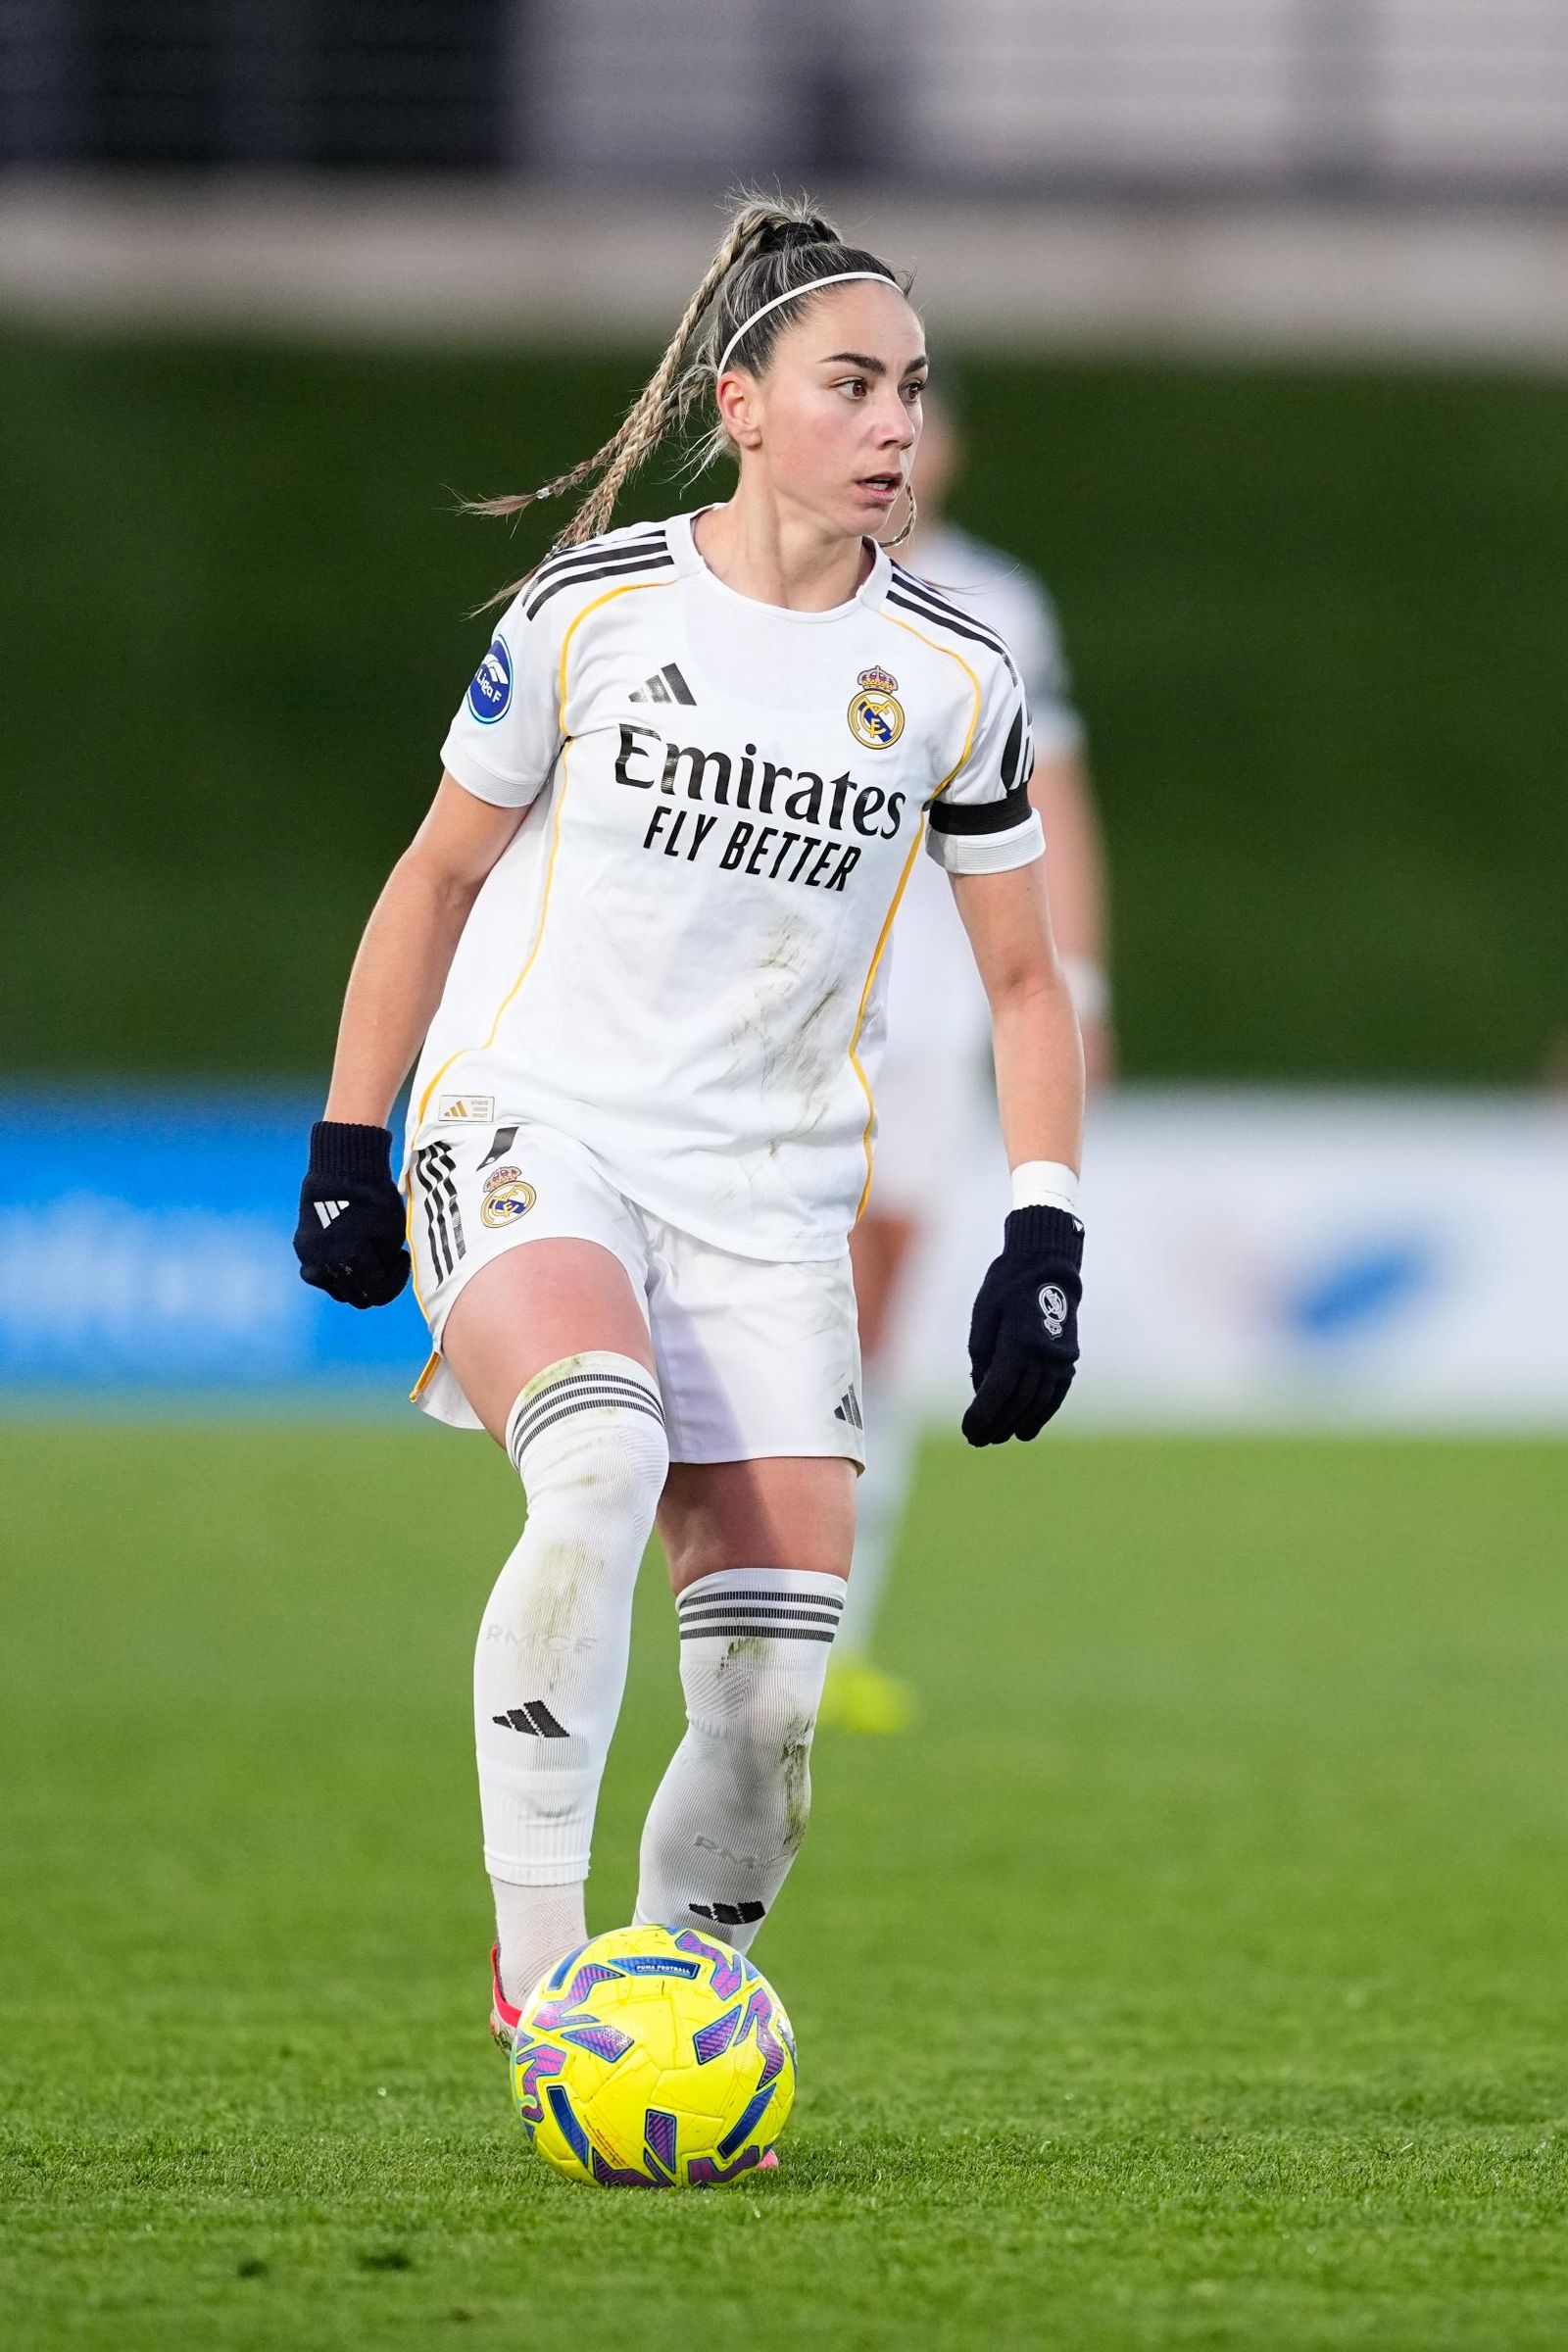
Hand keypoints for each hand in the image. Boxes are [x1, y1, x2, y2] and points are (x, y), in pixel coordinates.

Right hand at [293, 1121, 409, 1308]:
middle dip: (376, 1283)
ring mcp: (310, 1259)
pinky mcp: (302, 1248)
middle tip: (387, 1261)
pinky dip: (336, 1270)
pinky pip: (320, 1272)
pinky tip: (348, 1252)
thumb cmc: (375, 1199)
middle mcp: (326, 1268)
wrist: (342, 1167)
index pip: (379, 1294)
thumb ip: (384, 1265)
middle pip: (356, 1296)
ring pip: (336, 1288)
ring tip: (367, 1257)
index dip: (396, 1280)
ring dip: (354, 1281)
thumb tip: (375, 1278)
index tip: (402, 1259)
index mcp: (353, 1264)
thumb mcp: (393, 1235)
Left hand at [962, 1206, 1081, 1445]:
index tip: (969, 1431)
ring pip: (1037, 1403)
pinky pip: (1055, 1396)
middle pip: (1017, 1402)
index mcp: (1019, 1342)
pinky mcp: (1068, 1359)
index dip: (982, 1416)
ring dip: (1017, 1423)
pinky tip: (1026, 1430)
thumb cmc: (1006, 1288)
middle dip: (996, 1425)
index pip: (997, 1391)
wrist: (1047, 1265)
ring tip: (999, 1437)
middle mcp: (1043, 1355)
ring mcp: (1060, 1359)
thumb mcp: (983, 1318)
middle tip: (978, 1440)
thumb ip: (982, 1358)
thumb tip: (982, 1392)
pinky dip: (1040, 1415)